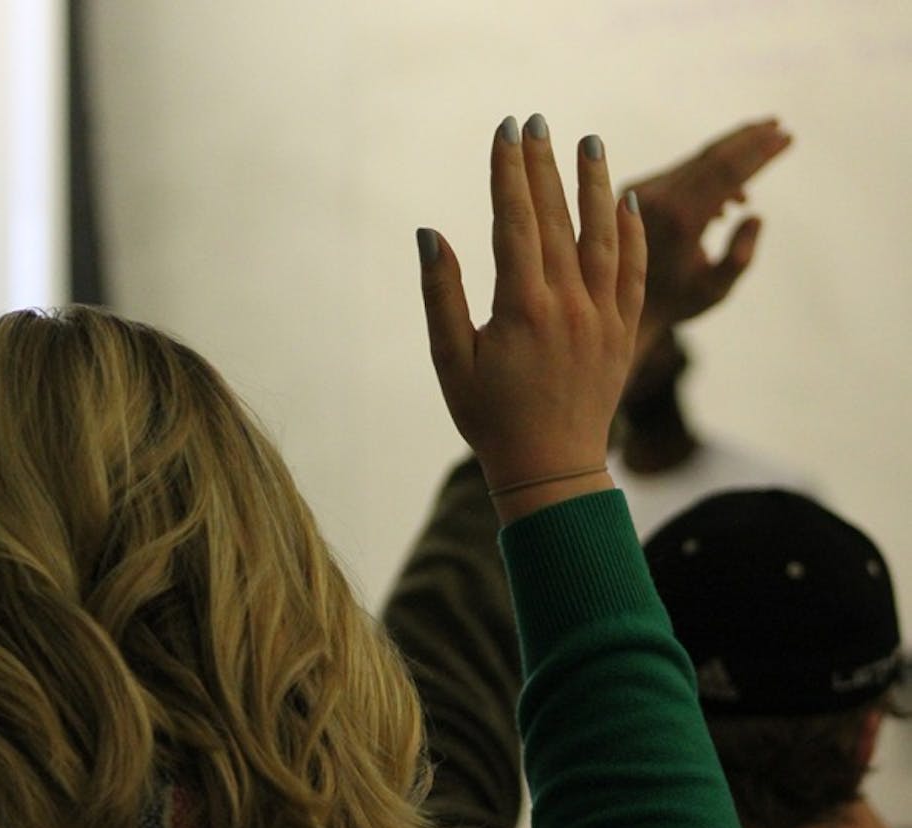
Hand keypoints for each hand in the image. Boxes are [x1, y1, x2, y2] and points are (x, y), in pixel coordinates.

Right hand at [418, 115, 646, 520]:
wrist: (551, 470)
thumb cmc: (489, 418)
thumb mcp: (451, 360)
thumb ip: (441, 294)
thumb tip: (431, 234)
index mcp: (523, 307)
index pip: (515, 221)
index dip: (509, 171)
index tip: (505, 131)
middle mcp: (569, 303)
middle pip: (556, 217)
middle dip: (544, 164)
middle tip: (537, 120)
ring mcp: (603, 315)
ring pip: (603, 234)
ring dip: (596, 185)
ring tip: (591, 143)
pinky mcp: (624, 331)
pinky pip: (634, 270)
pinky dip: (633, 233)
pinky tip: (629, 202)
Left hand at [624, 119, 790, 354]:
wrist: (615, 305)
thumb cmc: (673, 302)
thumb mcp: (714, 291)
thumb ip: (740, 256)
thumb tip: (754, 215)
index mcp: (681, 221)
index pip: (727, 172)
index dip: (759, 151)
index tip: (787, 135)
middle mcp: (656, 200)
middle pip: (709, 156)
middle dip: (747, 138)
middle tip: (777, 123)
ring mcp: (639, 193)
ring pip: (692, 162)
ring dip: (729, 154)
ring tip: (763, 149)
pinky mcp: (630, 190)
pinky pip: (677, 173)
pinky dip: (707, 174)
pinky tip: (730, 195)